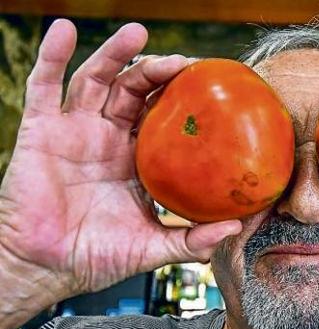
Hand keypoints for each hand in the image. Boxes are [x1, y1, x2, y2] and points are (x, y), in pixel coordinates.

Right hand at [0, 20, 240, 298]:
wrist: (45, 268)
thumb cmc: (96, 257)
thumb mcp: (152, 247)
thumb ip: (192, 240)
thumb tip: (236, 227)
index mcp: (137, 158)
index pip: (162, 115)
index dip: (183, 97)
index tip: (212, 84)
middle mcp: (108, 137)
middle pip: (135, 89)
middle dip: (158, 70)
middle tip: (186, 62)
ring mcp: (75, 130)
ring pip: (97, 79)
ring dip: (116, 52)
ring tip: (137, 32)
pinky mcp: (41, 131)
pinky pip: (44, 87)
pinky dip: (52, 56)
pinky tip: (63, 31)